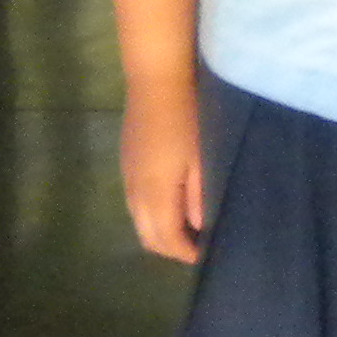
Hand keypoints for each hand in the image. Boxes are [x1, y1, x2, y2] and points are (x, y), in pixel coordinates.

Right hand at [121, 76, 206, 262]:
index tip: (209, 256)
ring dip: (161, 231)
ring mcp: (127, 175)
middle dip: (172, 247)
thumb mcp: (205, 156)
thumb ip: (201, 194)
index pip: (166, 238)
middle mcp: (135, 190)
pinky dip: (153, 214)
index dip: (186, 252)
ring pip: (139, 220)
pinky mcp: (127, 162)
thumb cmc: (190, 116)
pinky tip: (175, 204)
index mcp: (155, 192)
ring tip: (192, 229)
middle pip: (147, 235)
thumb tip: (201, 227)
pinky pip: (136, 203)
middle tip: (201, 246)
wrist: (158, 80)